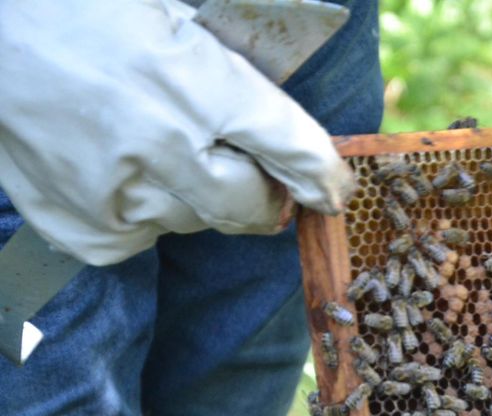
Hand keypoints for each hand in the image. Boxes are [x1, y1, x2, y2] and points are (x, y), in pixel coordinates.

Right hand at [0, 0, 354, 264]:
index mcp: (191, 81)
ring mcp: (114, 193)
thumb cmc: (79, 7)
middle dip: (266, 197)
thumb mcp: (169, 15)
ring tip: (159, 149)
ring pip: (196, 222)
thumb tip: (283, 130)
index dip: (324, 175)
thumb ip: (229, 72)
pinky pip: (143, 238)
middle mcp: (158, 145)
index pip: (291, 146)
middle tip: (261, 180)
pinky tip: (118, 170)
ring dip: (198, 196)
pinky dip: (145, 213)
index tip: (333, 190)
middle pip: (250, 206)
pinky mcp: (81, 224)